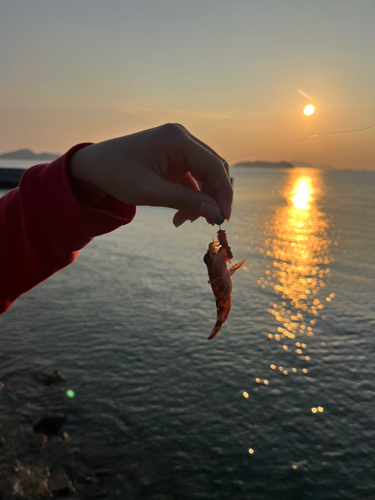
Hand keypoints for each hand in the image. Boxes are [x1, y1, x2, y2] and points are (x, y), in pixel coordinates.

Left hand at [69, 123, 231, 225]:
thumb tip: (216, 213)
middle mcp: (182, 138)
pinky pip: (193, 179)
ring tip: (185, 221)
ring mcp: (179, 147)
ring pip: (205, 176)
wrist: (94, 166)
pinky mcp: (175, 158)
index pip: (214, 166)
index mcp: (177, 139)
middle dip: (213, 198)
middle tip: (211, 222)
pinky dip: (190, 197)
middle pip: (213, 169)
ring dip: (200, 200)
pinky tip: (179, 216)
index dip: (223, 193)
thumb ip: (185, 201)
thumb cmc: (117, 175)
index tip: (224, 218)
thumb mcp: (150, 192)